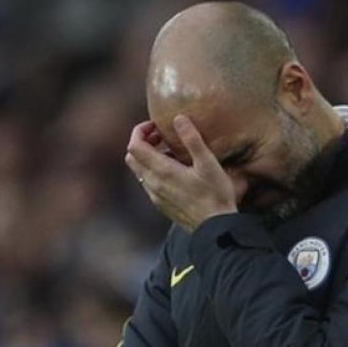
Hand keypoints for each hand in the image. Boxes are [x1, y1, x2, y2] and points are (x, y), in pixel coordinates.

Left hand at [124, 115, 236, 231]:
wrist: (215, 228)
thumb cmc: (215, 195)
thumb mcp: (208, 163)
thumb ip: (192, 139)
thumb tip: (178, 118)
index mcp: (162, 171)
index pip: (134, 145)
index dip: (140, 131)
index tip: (156, 125)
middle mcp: (153, 184)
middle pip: (132, 157)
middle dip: (142, 142)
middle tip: (162, 135)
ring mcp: (155, 196)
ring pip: (139, 171)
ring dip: (148, 157)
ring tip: (171, 151)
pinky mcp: (161, 205)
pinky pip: (148, 183)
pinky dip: (154, 170)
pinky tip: (175, 170)